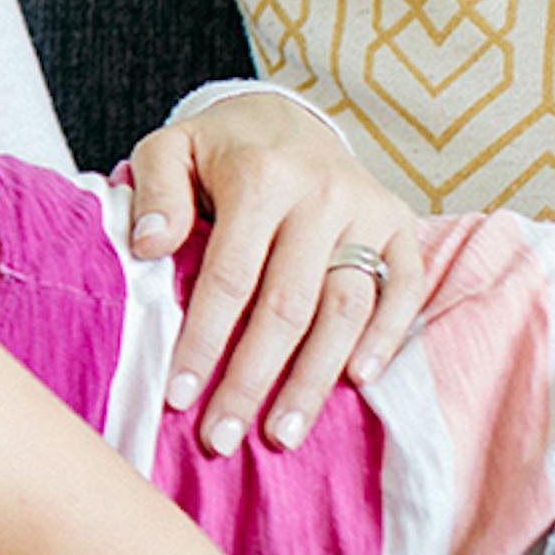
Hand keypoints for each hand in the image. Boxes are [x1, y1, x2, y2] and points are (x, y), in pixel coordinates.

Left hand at [125, 93, 424, 457]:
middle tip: (223, 438)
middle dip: (253, 381)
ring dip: (315, 379)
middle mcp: (322, 195)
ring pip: (346, 309)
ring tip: (282, 433)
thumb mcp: (170, 147)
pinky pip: (403, 290)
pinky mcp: (401, 225)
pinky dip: (386, 338)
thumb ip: (155, 189)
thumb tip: (151, 247)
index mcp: (261, 177)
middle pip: (287, 307)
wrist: (285, 116)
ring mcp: (369, 212)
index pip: (228, 278)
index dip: (203, 342)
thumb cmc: (216, 149)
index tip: (179, 398)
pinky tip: (357, 383)